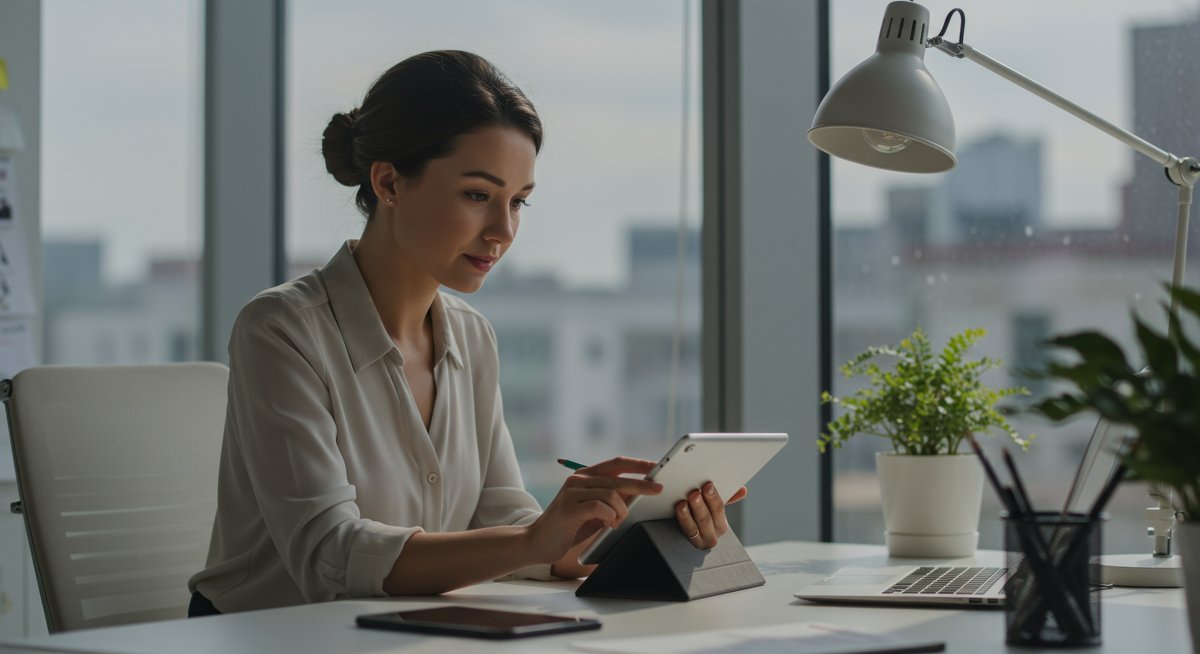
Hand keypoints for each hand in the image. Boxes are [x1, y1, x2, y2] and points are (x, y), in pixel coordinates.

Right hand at [527, 457, 661, 563]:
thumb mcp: (595, 510)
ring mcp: (572, 492)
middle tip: (659, 490)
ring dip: (622, 510)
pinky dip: (610, 516)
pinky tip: (609, 524)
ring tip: (618, 522)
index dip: (639, 464)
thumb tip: (641, 491)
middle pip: (618, 477)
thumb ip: (612, 499)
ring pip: (611, 493)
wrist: (537, 542)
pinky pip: (600, 507)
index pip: (617, 463)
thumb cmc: (570, 527)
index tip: (658, 467)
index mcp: (585, 475)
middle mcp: (578, 479)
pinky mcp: (568, 508)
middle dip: (642, 484)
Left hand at [674, 483, 747, 548]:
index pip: (719, 509)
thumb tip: (743, 490)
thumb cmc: (703, 515)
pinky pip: (686, 530)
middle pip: (706, 519)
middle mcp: (713, 534)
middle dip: (700, 505)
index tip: (708, 485)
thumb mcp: (713, 507)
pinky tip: (679, 508)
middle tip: (695, 493)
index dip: (713, 497)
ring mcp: (700, 540)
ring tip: (683, 502)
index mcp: (721, 524)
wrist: (688, 531)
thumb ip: (728, 497)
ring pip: (695, 526)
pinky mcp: (689, 542)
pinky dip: (683, 519)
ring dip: (689, 513)